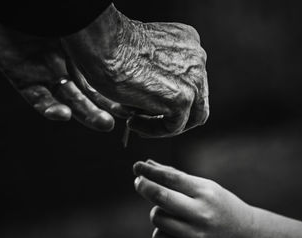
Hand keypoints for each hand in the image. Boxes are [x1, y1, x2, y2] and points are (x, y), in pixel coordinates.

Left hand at [0, 0, 127, 130]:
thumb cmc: (35, 2)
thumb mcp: (77, 13)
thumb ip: (96, 22)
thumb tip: (125, 26)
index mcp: (80, 42)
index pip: (103, 70)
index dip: (119, 86)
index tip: (138, 100)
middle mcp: (65, 58)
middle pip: (90, 90)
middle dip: (108, 105)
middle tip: (126, 118)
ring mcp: (43, 69)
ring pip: (69, 99)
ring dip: (86, 113)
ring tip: (104, 123)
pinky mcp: (20, 77)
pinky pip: (37, 99)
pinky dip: (50, 109)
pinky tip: (63, 114)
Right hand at [63, 4, 208, 137]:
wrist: (104, 44)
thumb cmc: (111, 45)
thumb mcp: (144, 53)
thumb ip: (157, 68)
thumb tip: (155, 96)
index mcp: (190, 43)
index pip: (192, 80)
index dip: (172, 96)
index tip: (149, 103)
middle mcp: (197, 59)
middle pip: (197, 100)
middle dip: (173, 114)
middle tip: (144, 119)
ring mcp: (194, 80)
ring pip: (189, 117)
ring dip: (162, 125)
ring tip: (135, 123)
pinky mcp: (182, 99)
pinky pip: (173, 127)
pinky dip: (152, 130)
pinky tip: (132, 123)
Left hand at [132, 160, 252, 237]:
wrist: (244, 236)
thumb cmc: (219, 205)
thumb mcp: (204, 186)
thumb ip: (175, 176)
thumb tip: (147, 164)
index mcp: (206, 193)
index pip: (170, 178)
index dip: (150, 171)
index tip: (137, 166)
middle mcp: (202, 214)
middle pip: (160, 197)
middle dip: (144, 187)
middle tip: (139, 182)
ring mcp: (196, 236)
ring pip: (157, 218)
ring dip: (157, 211)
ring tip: (170, 211)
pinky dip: (161, 230)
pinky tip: (173, 227)